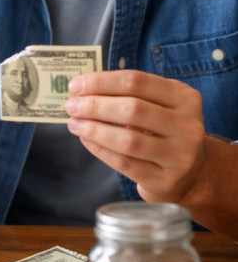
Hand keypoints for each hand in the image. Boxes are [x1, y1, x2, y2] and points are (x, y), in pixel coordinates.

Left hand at [65, 69, 204, 202]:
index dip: (102, 81)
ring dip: (94, 130)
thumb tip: (82, 89)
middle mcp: (187, 126)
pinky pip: (124, 163)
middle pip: (133, 109)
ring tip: (74, 123)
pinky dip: (100, 150)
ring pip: (128, 140)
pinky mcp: (165, 180)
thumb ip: (127, 95)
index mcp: (184, 98)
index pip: (137, 81)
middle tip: (71, 106)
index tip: (76, 85)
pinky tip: (86, 140)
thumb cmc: (163, 131)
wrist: (189, 173)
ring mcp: (179, 156)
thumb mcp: (157, 106)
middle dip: (95, 106)